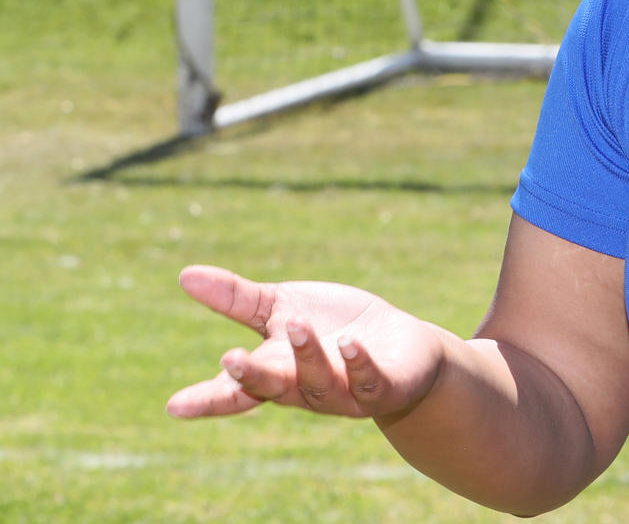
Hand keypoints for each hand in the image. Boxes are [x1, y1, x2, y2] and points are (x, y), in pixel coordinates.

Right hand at [166, 265, 447, 420]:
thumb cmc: (333, 327)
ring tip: (296, 326)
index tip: (175, 406)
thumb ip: (238, 298)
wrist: (401, 346)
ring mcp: (345, 392)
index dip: (207, 400)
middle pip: (273, 388)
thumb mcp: (282, 307)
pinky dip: (358, 364)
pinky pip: (369, 381)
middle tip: (230, 358)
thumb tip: (184, 274)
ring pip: (320, 383)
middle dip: (252, 376)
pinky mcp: (384, 387)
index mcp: (276, 371)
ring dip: (307, 356)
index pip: (235, 391)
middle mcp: (305, 388)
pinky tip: (350, 343)